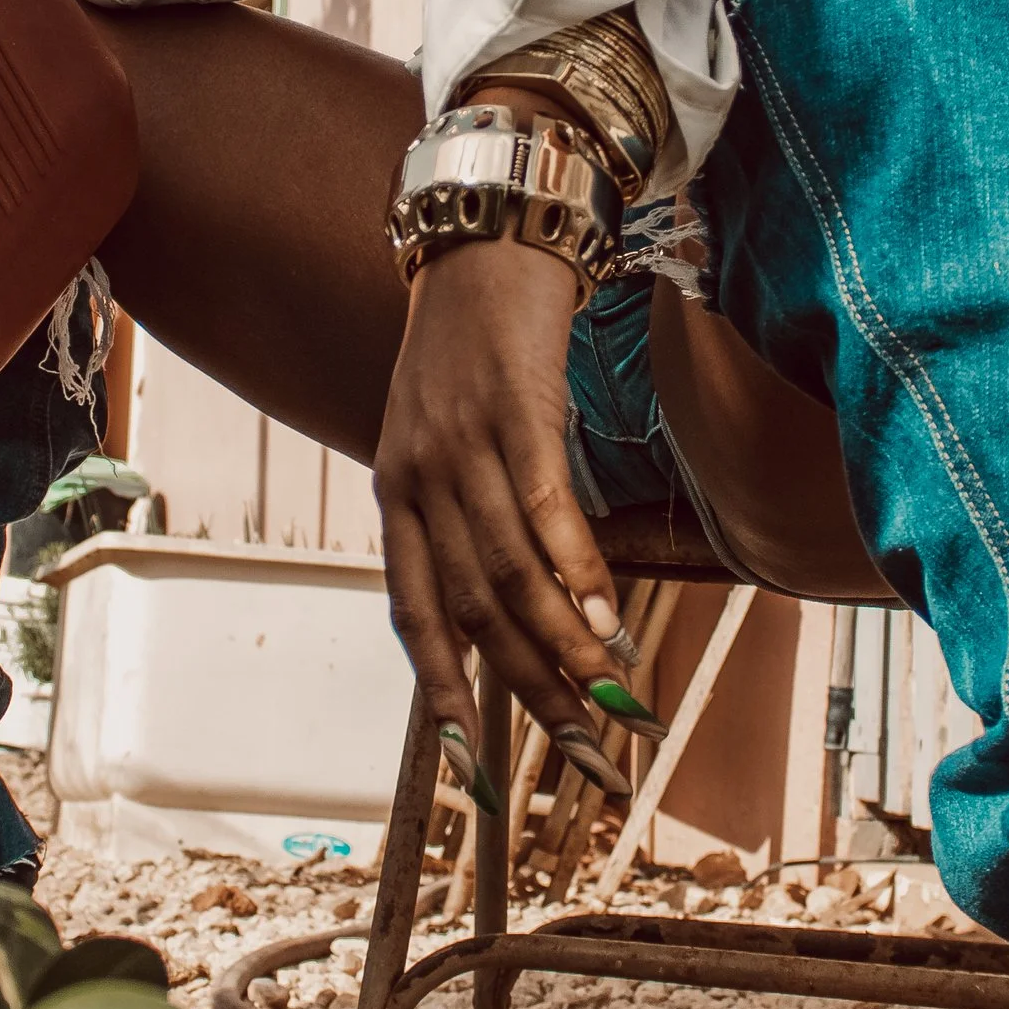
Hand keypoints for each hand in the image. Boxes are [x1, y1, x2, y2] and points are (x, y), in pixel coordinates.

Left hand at [374, 235, 637, 799]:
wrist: (486, 238)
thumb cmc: (475, 348)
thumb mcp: (446, 437)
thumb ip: (465, 515)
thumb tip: (519, 602)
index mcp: (395, 495)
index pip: (414, 616)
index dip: (444, 696)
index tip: (476, 770)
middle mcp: (418, 479)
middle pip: (474, 612)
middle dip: (532, 696)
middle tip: (588, 756)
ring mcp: (463, 445)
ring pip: (510, 572)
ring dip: (564, 649)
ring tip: (612, 701)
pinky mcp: (516, 409)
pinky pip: (546, 508)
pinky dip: (578, 571)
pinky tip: (608, 619)